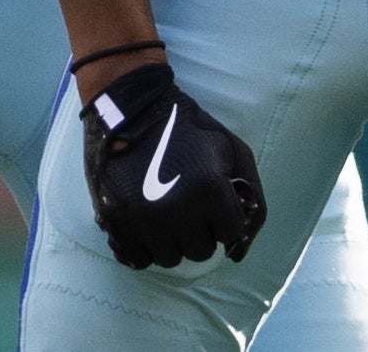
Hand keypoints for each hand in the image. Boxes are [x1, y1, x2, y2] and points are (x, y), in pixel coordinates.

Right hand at [82, 61, 265, 269]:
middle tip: (190, 205)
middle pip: (200, 252)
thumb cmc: (189, 129)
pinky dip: (145, 247)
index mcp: (210, 190)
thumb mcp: (233, 150)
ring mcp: (142, 219)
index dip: (223, 215)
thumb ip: (253, 200)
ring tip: (168, 211)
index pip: (229, 234)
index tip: (212, 198)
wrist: (132, 107)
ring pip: (170, 259)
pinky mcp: (114, 221)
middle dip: (200, 231)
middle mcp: (176, 210)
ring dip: (173, 240)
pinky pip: (137, 260)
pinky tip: (148, 224)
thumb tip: (239, 254)